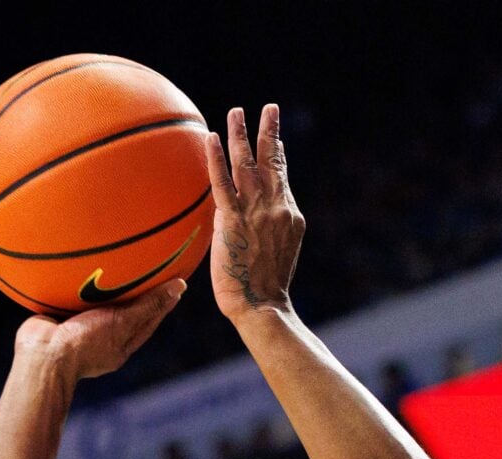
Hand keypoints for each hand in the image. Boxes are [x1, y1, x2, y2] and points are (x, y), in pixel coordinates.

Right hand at [13, 279, 186, 378]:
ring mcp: (78, 330)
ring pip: (95, 303)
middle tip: (144, 263)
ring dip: (101, 284)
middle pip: (123, 310)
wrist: (41, 354)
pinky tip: (74, 262)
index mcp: (120, 345)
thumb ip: (149, 305)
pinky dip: (74, 282)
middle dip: (132, 290)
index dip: (162, 301)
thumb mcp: (122, 322)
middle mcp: (101, 338)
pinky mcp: (57, 319)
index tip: (174, 278)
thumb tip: (181, 286)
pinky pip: (69, 297)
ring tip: (110, 257)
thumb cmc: (86, 342)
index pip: (148, 320)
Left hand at [204, 104, 302, 320]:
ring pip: (248, 164)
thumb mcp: (275, 252)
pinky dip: (217, 159)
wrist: (262, 306)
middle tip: (269, 108)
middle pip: (272, 161)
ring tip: (236, 112)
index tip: (277, 138)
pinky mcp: (234, 221)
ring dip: (242, 135)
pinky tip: (212, 138)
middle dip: (270, 131)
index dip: (279, 155)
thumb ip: (265, 230)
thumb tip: (246, 219)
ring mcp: (256, 212)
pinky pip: (223, 183)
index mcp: (289, 215)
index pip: (282, 178)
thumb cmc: (264, 290)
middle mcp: (276, 207)